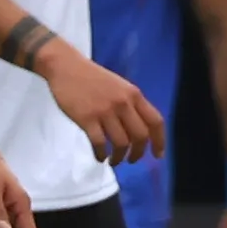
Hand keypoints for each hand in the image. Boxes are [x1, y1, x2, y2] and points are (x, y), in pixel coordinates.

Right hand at [37, 46, 165, 163]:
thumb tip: (141, 130)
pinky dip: (101, 154)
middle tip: (132, 160)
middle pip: (140, 136)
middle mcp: (123, 103)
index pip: (155, 121)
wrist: (66, 67)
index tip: (157, 155)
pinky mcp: (87, 118)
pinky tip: (100, 157)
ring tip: (114, 161)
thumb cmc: (93, 78)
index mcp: (134, 95)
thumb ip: (131, 104)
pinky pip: (99, 143)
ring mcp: (105, 111)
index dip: (160, 141)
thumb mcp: (120, 86)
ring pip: (121, 143)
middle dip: (138, 153)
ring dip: (119, 157)